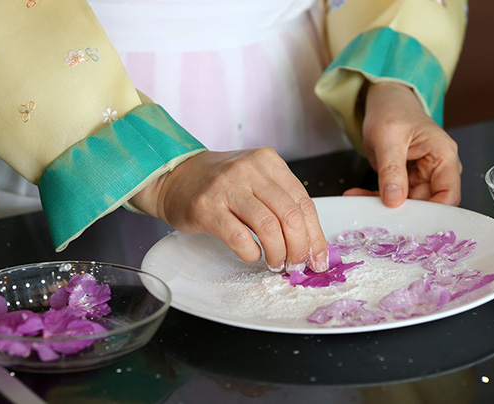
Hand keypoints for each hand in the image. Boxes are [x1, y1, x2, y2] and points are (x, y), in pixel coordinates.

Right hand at [129, 148, 328, 272]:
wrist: (175, 176)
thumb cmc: (220, 183)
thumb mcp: (256, 180)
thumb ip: (281, 201)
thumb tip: (310, 242)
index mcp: (269, 162)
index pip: (304, 202)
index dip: (315, 236)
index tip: (318, 259)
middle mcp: (250, 170)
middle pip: (290, 215)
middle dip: (299, 248)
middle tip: (296, 264)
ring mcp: (227, 187)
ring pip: (268, 227)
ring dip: (277, 253)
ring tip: (275, 263)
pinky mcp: (207, 207)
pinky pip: (239, 237)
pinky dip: (250, 252)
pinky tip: (251, 255)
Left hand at [343, 82, 461, 205]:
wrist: (385, 103)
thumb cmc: (394, 111)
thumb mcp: (389, 138)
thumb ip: (392, 170)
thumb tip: (394, 199)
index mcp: (443, 156)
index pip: (449, 195)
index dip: (434, 212)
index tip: (411, 221)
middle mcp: (437, 169)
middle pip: (428, 203)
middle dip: (402, 211)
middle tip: (378, 214)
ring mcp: (421, 176)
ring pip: (408, 203)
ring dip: (383, 205)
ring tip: (360, 199)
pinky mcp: (405, 180)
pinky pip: (394, 196)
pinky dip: (376, 198)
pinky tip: (359, 195)